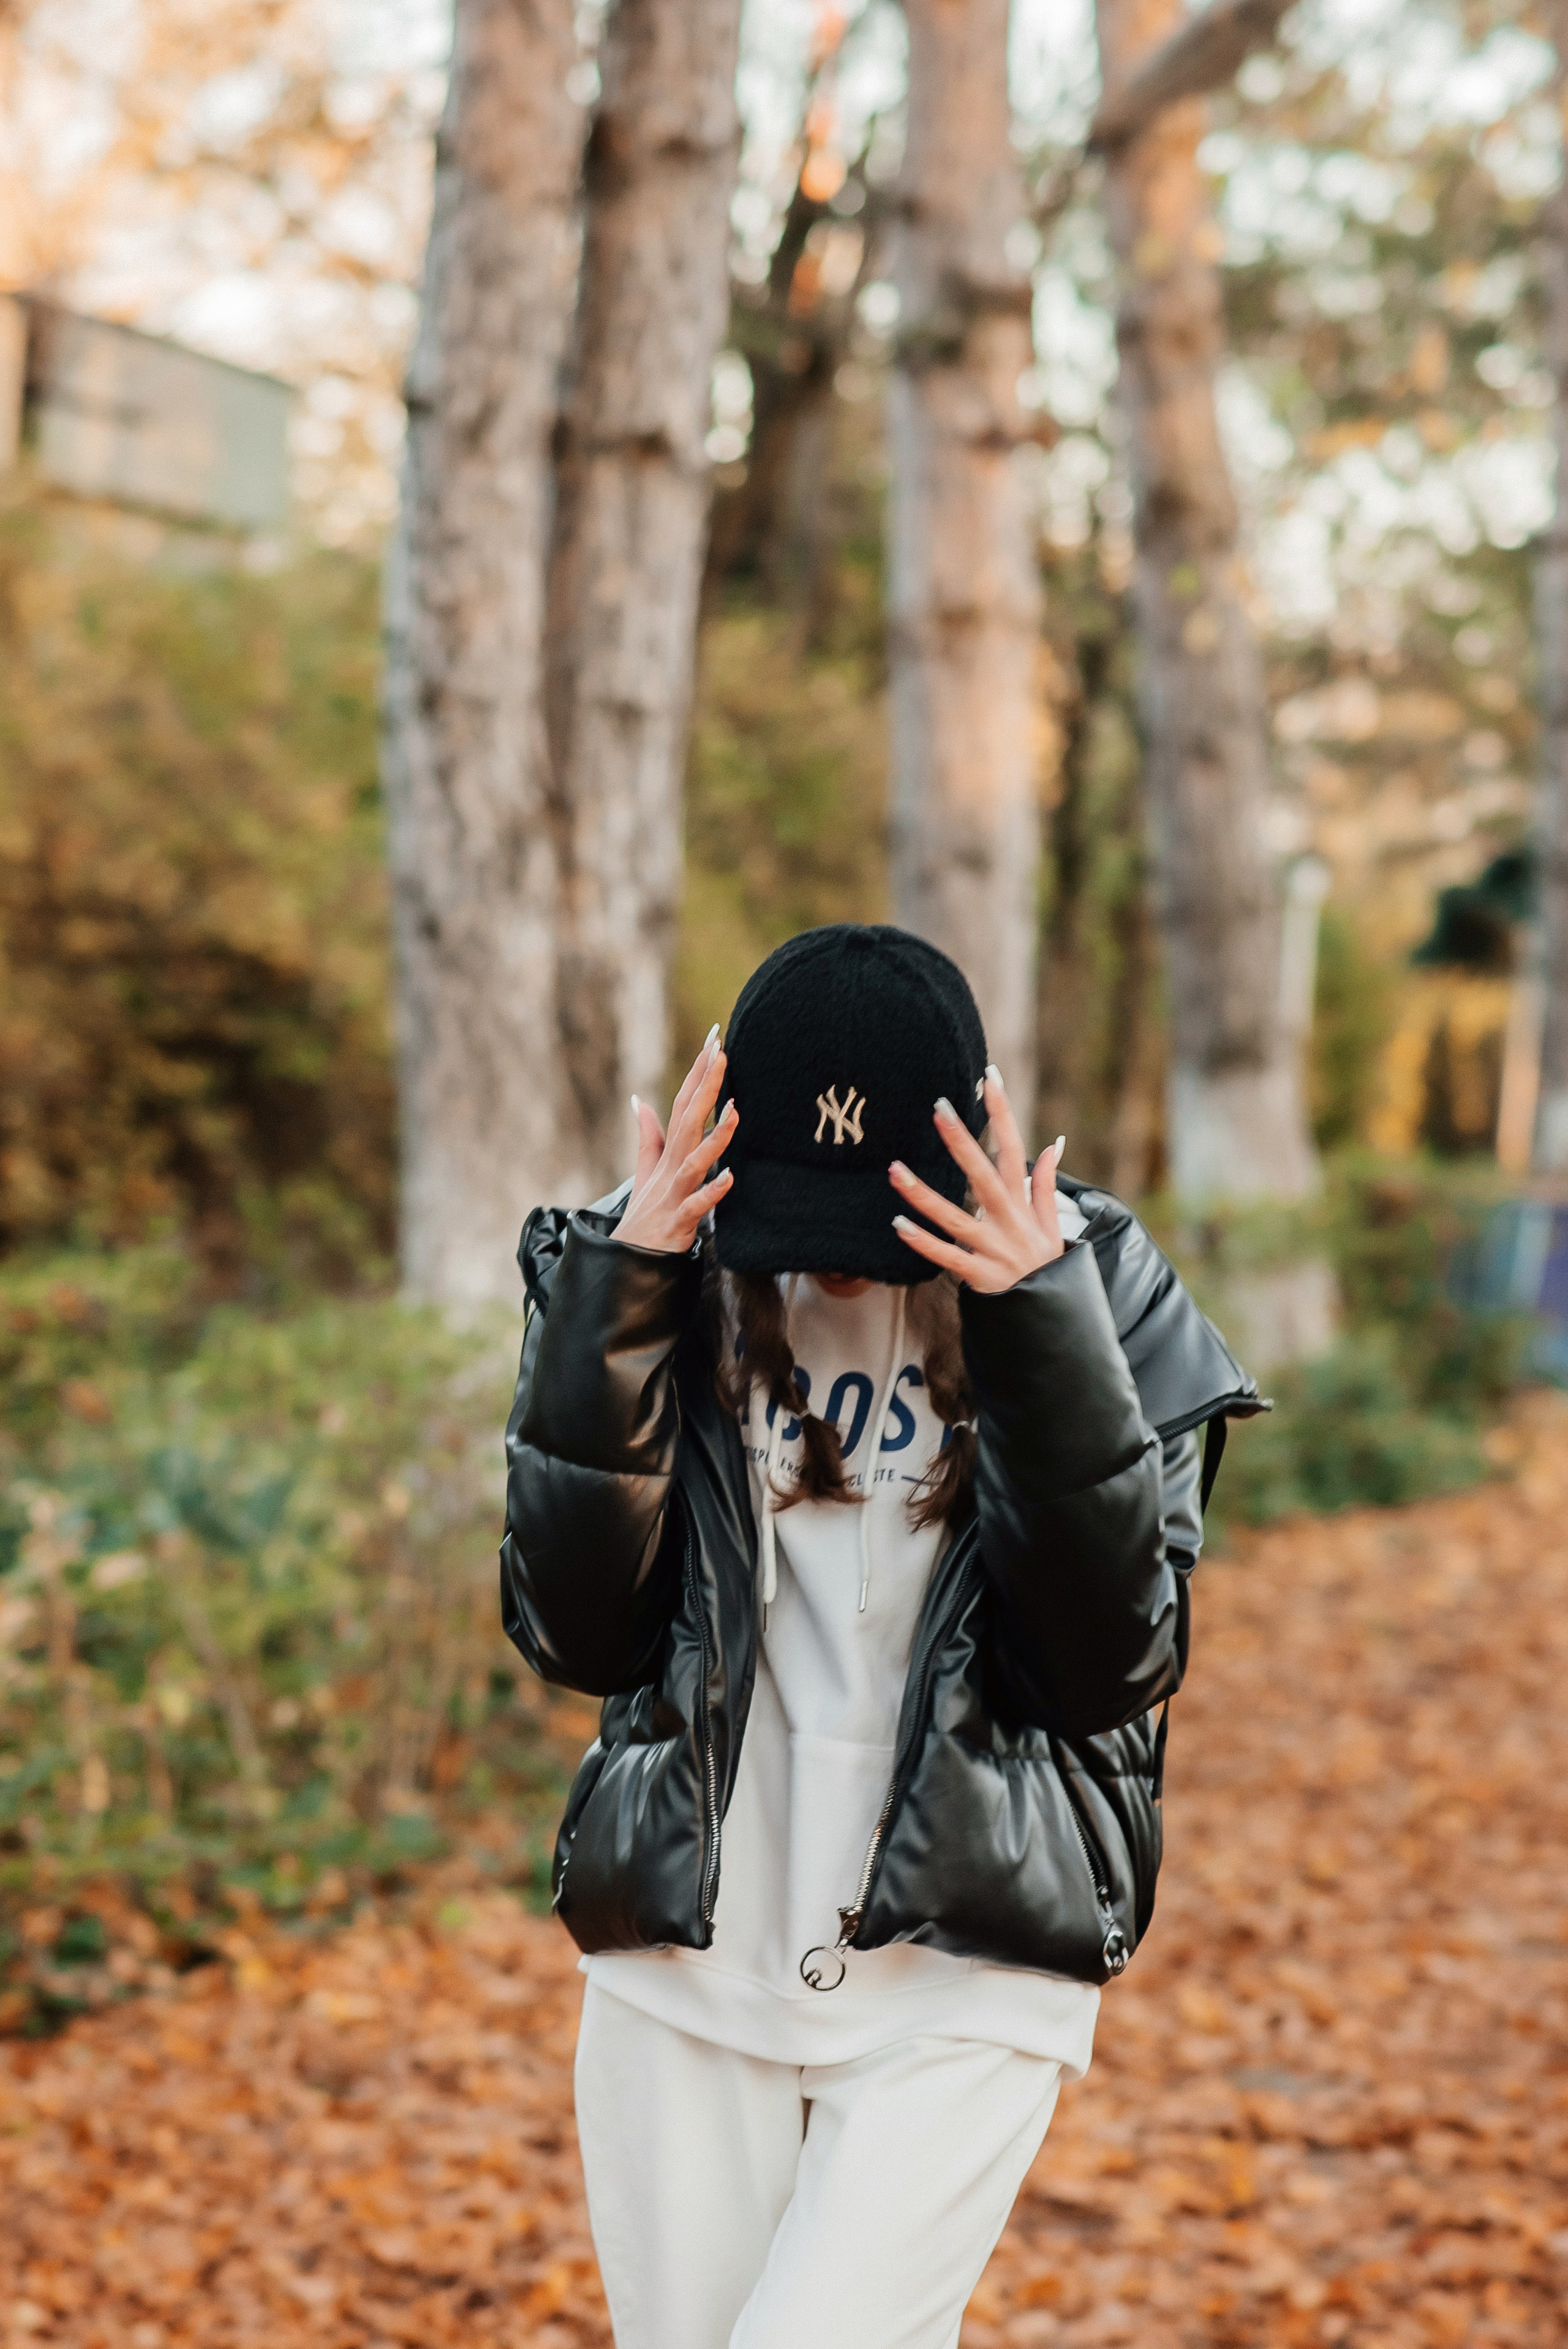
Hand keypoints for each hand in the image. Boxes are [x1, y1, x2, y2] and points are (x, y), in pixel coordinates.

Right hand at [615, 1026, 737, 1254]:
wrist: (628, 1262)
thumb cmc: (644, 1215)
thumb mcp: (644, 1171)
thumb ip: (647, 1137)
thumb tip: (639, 1101)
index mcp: (667, 1154)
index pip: (683, 1105)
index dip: (698, 1074)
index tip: (714, 1042)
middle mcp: (671, 1168)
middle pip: (689, 1121)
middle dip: (705, 1087)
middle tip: (721, 1053)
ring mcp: (674, 1193)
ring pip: (695, 1160)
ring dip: (715, 1136)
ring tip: (734, 1109)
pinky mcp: (679, 1221)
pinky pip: (698, 1205)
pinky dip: (713, 1191)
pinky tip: (730, 1178)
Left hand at [889, 1067, 1064, 1292]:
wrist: (1053, 1317)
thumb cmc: (1048, 1266)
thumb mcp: (1054, 1225)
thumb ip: (1047, 1185)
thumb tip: (1054, 1145)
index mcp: (1024, 1203)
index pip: (1015, 1148)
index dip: (1003, 1112)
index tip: (989, 1078)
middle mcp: (1009, 1221)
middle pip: (983, 1174)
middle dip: (962, 1141)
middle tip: (939, 1108)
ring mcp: (993, 1248)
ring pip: (954, 1217)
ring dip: (922, 1194)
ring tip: (894, 1169)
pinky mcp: (979, 1275)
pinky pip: (946, 1256)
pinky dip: (922, 1242)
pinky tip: (897, 1224)